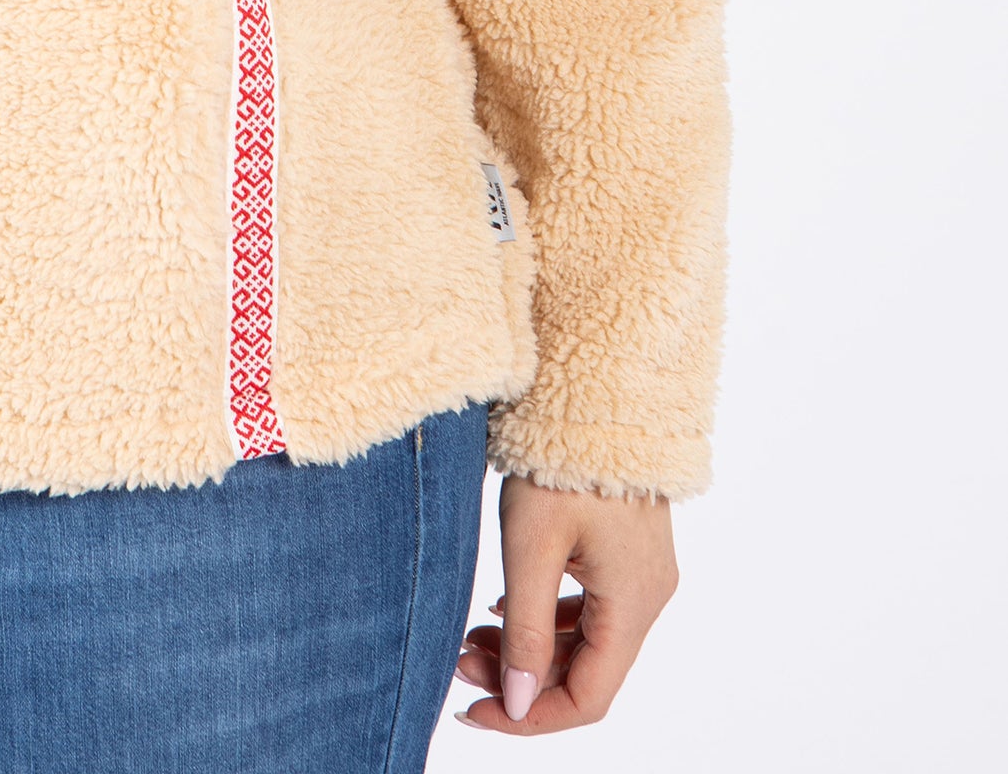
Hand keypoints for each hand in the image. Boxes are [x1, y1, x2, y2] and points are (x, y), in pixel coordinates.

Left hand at [453, 477, 677, 733]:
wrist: (599, 387)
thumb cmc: (563, 459)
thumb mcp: (532, 546)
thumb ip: (526, 631)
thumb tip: (517, 705)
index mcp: (634, 603)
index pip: (588, 697)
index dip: (531, 717)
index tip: (474, 709)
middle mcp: (647, 596)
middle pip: (586, 670)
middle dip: (521, 679)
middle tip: (458, 664)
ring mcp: (640, 573)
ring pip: (585, 639)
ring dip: (530, 649)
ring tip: (470, 639)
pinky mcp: (627, 551)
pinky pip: (589, 607)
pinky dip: (547, 619)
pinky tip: (504, 609)